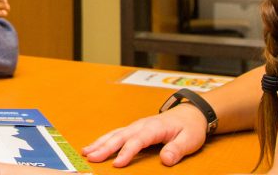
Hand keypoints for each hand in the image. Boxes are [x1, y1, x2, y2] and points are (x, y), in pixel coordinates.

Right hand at [82, 103, 207, 167]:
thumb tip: (166, 159)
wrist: (191, 113)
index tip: (117, 164)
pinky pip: (116, 133)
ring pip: (115, 133)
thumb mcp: (189, 139)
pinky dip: (104, 139)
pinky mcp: (135, 129)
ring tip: (86, 152)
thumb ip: (177, 149)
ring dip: (100, 143)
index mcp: (154, 127)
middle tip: (91, 157)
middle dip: (105, 147)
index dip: (127, 152)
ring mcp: (137, 126)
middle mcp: (142, 125)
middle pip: (120, 136)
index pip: (137, 140)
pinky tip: (94, 146)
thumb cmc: (190, 127)